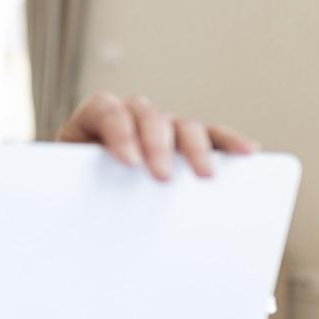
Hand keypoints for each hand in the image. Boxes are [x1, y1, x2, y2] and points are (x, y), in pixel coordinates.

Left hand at [55, 92, 258, 179]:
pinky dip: (228, 141)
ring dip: (194, 148)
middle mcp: (129, 116)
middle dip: (156, 146)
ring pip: (181, 124)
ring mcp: (159, 126)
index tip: (128, 162)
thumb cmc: (76, 190)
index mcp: (92, 121)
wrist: (80, 194)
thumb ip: (77, 185)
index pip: (106, 110)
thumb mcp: (71, 184)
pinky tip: (248, 152)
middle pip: (147, 116)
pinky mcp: (185, 140)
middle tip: (162, 177)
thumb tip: (82, 209)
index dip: (118, 131)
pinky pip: (211, 134)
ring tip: (205, 175)